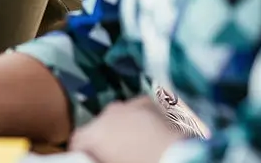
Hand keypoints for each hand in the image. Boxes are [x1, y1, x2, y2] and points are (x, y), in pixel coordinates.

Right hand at [69, 97, 184, 162]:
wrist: (183, 159)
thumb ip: (98, 159)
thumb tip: (94, 157)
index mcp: (95, 134)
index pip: (77, 142)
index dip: (83, 153)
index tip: (90, 158)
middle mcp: (109, 114)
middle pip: (100, 126)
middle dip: (107, 139)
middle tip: (119, 156)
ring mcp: (133, 105)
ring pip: (122, 116)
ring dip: (126, 128)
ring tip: (140, 147)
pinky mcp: (155, 103)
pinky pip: (142, 110)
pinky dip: (145, 120)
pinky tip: (156, 133)